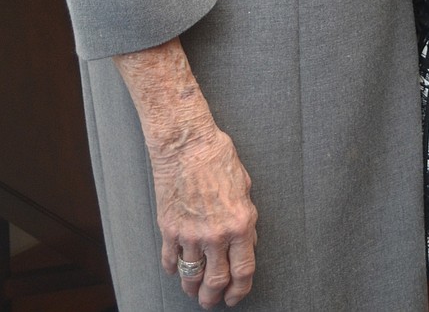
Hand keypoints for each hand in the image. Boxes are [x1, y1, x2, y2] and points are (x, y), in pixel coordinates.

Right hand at [152, 125, 257, 307]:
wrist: (187, 144)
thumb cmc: (217, 158)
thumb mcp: (245, 187)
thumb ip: (246, 219)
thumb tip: (247, 241)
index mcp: (239, 224)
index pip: (243, 271)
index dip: (240, 290)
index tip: (235, 296)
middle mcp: (216, 234)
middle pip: (216, 281)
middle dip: (214, 297)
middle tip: (211, 300)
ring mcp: (190, 234)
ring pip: (191, 276)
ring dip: (192, 288)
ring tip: (193, 291)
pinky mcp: (169, 229)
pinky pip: (170, 260)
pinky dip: (173, 269)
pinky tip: (176, 269)